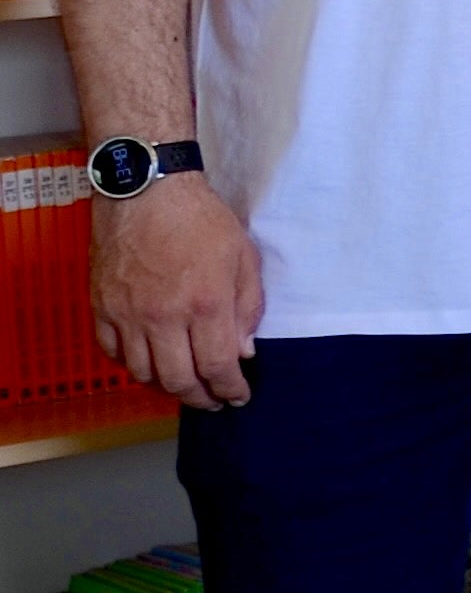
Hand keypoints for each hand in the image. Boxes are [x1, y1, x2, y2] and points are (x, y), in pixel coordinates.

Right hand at [93, 175, 259, 407]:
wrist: (147, 191)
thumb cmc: (200, 218)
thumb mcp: (243, 257)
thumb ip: (247, 308)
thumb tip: (243, 351)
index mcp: (204, 304)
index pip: (217, 367)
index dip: (229, 389)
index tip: (237, 396)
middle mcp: (163, 316)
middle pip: (178, 380)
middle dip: (200, 398)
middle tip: (213, 401)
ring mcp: (127, 314)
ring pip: (142, 373)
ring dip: (165, 386)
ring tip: (183, 385)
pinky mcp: (102, 307)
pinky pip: (112, 352)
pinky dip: (130, 365)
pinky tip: (148, 362)